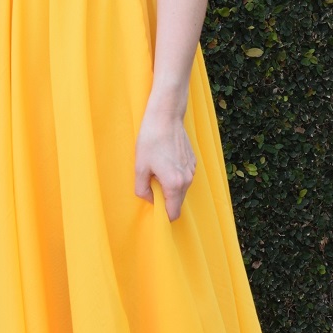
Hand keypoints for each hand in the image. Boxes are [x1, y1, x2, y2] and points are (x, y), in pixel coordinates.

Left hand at [134, 103, 196, 221]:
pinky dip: (176, 176)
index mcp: (174, 184)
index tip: (154, 209)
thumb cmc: (150, 141)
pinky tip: (165, 161)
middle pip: (178, 202)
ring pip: (181, 189)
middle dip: (166, 200)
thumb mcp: (140, 168)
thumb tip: (150, 199)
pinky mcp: (193, 161)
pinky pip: (184, 177)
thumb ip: (142, 190)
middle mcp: (187, 179)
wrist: (166, 117)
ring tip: (157, 170)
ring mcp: (192, 170)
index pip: (173, 213)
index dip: (163, 215)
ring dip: (170, 187)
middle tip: (151, 186)